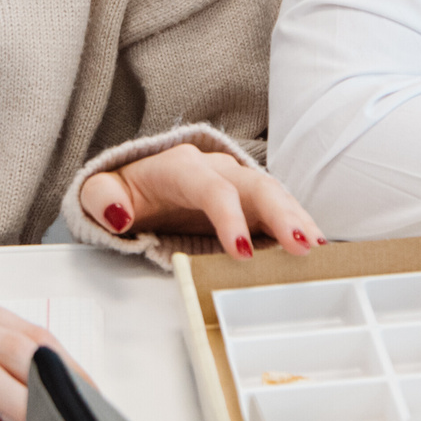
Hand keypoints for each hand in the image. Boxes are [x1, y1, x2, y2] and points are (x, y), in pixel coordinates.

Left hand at [79, 142, 322, 259]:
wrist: (140, 184)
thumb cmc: (127, 191)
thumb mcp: (102, 193)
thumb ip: (103, 200)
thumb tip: (121, 215)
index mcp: (182, 167)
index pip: (213, 188)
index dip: (230, 218)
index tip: (241, 253)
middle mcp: (218, 170)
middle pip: (256, 186)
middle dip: (282, 214)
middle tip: (302, 246)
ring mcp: (238, 185)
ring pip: (275, 195)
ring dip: (298, 219)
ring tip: (317, 248)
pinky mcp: (249, 203)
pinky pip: (278, 211)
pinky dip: (297, 226)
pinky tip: (315, 248)